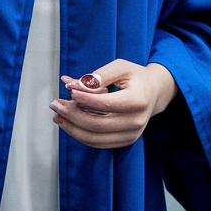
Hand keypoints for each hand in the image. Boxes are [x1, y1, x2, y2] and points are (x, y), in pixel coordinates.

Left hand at [50, 60, 177, 148]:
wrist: (154, 92)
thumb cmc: (136, 77)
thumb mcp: (120, 67)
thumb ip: (98, 76)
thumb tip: (73, 85)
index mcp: (138, 101)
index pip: (105, 104)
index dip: (84, 99)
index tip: (69, 91)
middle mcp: (136, 121)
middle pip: (97, 125)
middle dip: (72, 115)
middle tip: (56, 104)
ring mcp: (132, 134)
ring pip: (95, 138)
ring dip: (72, 128)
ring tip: (58, 116)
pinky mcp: (125, 141)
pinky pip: (99, 143)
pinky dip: (81, 134)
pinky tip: (69, 123)